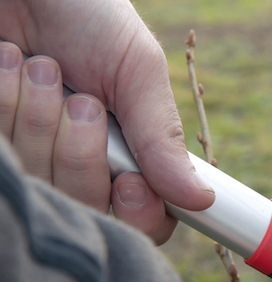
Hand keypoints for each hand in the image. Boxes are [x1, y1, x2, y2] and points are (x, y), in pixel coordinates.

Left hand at [0, 1, 214, 242]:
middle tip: (82, 101)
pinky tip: (7, 67)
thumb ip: (163, 137)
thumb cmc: (86, 13)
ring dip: (39, 117)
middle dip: (81, 152)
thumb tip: (203, 199)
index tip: (130, 182)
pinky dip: (5, 105)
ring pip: (41, 185)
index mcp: (132, 155)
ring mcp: (32, 160)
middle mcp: (82, 166)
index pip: (146, 221)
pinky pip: (2, 163)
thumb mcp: (137, 69)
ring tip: (39, 66)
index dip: (139, 213)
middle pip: (90, 210)